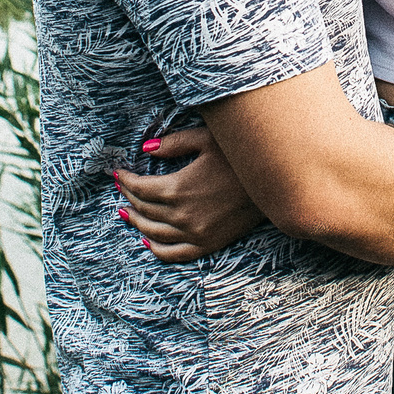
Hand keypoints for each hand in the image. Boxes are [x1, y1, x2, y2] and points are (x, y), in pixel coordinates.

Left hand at [112, 125, 266, 263]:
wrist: (276, 183)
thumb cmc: (241, 156)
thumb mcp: (207, 139)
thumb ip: (174, 143)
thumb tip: (146, 149)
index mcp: (178, 188)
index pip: (140, 187)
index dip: (125, 180)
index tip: (118, 173)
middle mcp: (182, 215)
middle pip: (144, 208)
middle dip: (129, 196)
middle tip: (122, 188)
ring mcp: (195, 233)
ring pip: (153, 232)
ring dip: (136, 221)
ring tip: (125, 212)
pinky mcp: (208, 244)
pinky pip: (174, 253)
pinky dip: (156, 249)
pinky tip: (147, 240)